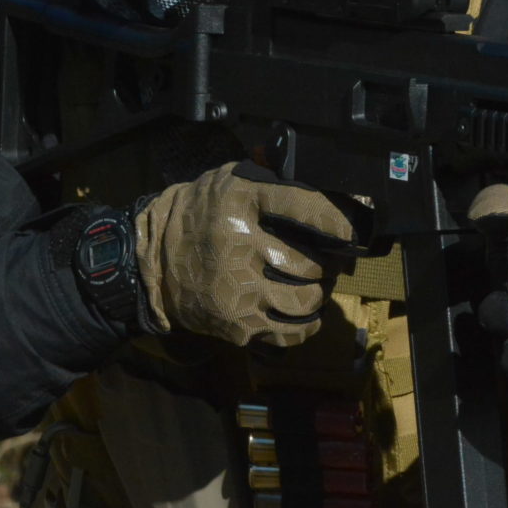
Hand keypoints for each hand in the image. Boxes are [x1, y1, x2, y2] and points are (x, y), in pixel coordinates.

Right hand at [134, 161, 362, 346]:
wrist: (153, 259)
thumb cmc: (200, 213)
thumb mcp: (229, 180)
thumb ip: (272, 175)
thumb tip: (322, 176)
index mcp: (241, 202)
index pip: (306, 208)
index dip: (338, 221)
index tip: (354, 228)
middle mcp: (241, 245)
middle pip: (312, 262)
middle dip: (328, 263)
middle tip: (330, 259)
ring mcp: (239, 289)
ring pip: (307, 299)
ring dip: (319, 292)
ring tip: (315, 283)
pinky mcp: (238, 323)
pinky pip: (291, 332)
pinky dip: (307, 324)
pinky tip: (306, 312)